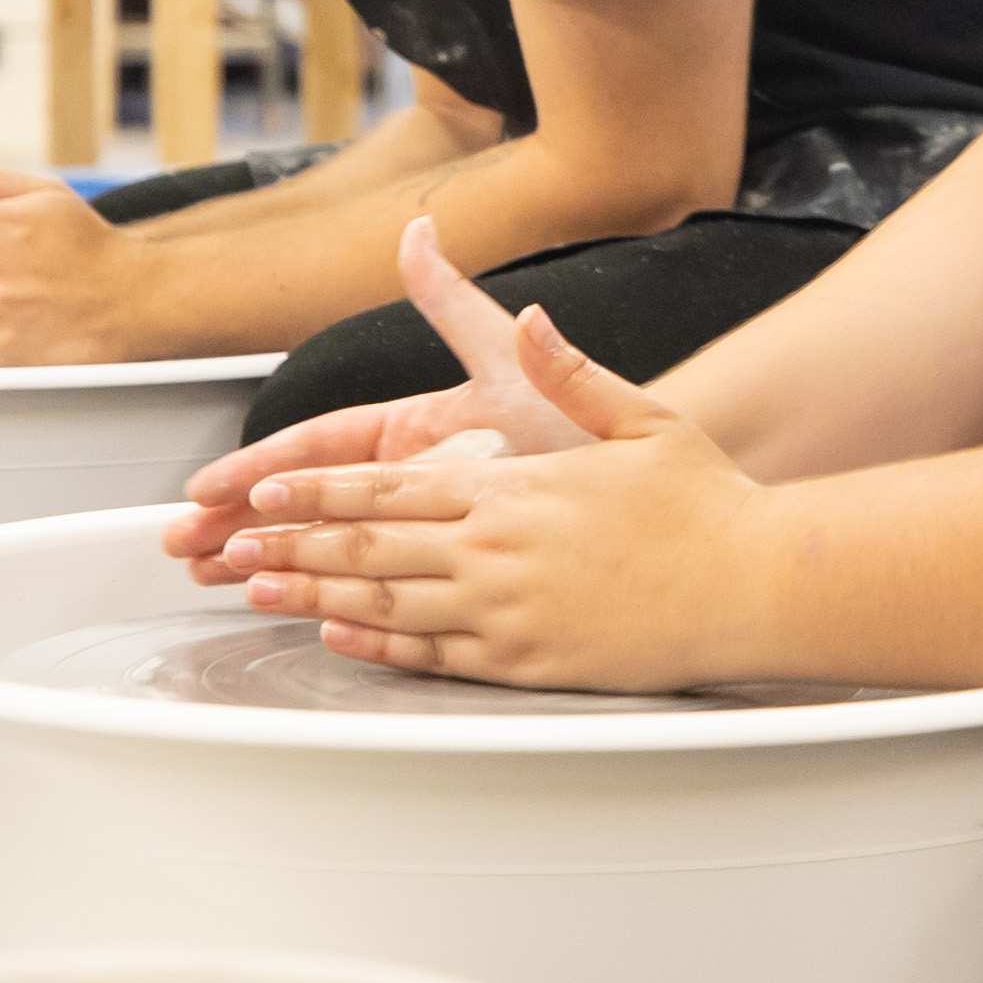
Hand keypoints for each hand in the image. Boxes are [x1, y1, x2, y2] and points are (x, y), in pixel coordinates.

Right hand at [163, 220, 597, 571]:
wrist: (654, 497)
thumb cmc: (589, 432)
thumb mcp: (516, 364)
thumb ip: (459, 304)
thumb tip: (420, 230)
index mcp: (418, 430)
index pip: (323, 445)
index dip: (263, 465)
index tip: (214, 486)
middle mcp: (415, 478)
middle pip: (309, 502)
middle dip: (240, 521)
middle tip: (181, 546)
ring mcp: (429, 526)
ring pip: (330, 544)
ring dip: (265, 558)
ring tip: (207, 578)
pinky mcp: (450, 571)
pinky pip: (377, 587)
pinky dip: (326, 595)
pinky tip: (285, 608)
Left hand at [202, 304, 776, 689]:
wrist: (756, 583)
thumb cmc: (703, 501)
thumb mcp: (639, 415)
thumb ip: (567, 369)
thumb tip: (528, 319)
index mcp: (511, 487)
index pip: (385, 483)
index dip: (312, 489)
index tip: (257, 493)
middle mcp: (497, 550)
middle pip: (367, 546)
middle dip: (289, 545)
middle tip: (227, 550)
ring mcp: (509, 613)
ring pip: (385, 604)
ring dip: (313, 595)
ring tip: (257, 592)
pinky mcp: (529, 663)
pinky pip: (433, 655)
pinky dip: (376, 645)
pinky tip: (338, 634)